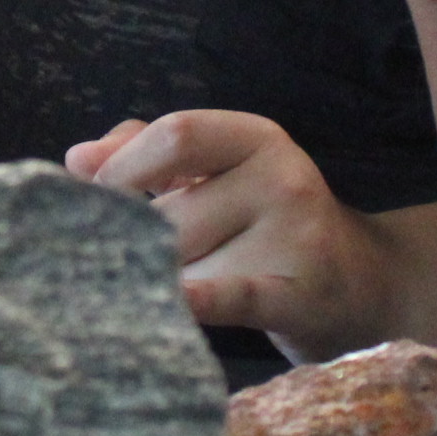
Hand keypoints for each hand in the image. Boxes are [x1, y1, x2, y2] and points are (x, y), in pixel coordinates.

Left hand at [69, 109, 392, 361]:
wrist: (358, 287)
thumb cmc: (267, 223)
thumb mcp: (219, 173)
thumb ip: (147, 154)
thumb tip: (77, 159)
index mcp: (257, 137)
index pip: (175, 135)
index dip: (123, 167)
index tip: (92, 198)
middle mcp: (282, 178)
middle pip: (169, 212)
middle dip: (144, 243)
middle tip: (155, 262)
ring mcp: (294, 236)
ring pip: (183, 260)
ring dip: (168, 280)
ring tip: (196, 287)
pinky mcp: (296, 294)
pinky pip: (231, 295)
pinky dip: (197, 299)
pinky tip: (175, 300)